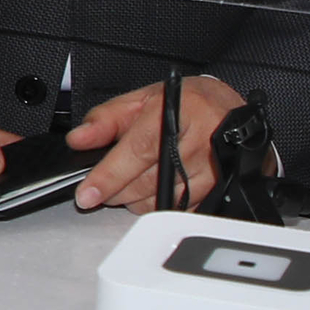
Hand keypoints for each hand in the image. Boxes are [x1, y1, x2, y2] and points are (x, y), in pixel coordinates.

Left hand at [66, 75, 248, 212]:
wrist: (230, 112)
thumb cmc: (188, 103)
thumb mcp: (144, 98)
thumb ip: (107, 118)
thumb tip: (79, 139)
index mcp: (177, 112)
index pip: (137, 150)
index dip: (109, 175)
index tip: (87, 194)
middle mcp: (198, 142)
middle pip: (146, 182)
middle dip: (116, 189)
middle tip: (107, 183)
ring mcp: (212, 170)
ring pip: (159, 202)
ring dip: (136, 199)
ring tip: (136, 178)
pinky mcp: (216, 191)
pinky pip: (176, 210)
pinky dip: (158, 205)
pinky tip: (156, 188)